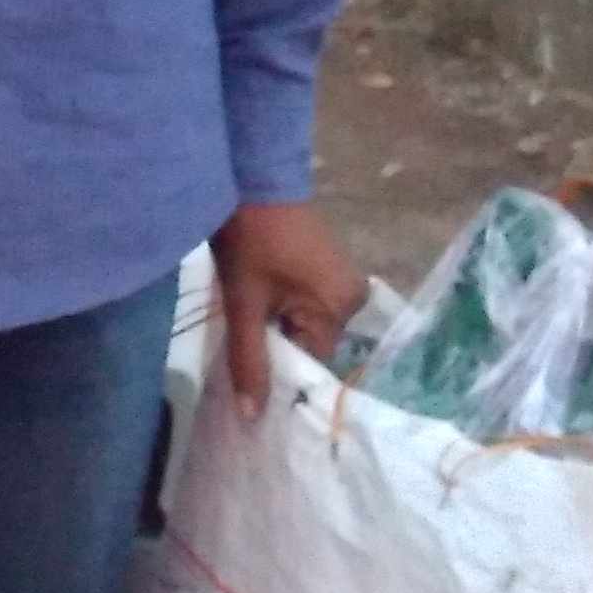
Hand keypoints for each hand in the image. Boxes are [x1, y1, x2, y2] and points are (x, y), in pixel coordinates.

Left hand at [210, 199, 365, 415]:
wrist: (250, 175)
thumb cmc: (248, 239)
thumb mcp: (242, 303)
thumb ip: (249, 360)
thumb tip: (254, 418)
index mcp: (339, 307)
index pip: (311, 362)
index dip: (279, 374)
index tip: (248, 381)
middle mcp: (352, 298)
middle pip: (311, 344)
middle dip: (277, 349)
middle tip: (240, 352)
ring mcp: (342, 280)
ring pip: (307, 325)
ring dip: (278, 329)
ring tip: (246, 327)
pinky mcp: (328, 268)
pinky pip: (308, 305)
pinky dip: (284, 310)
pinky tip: (258, 307)